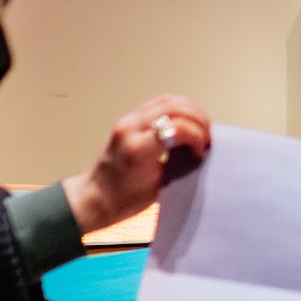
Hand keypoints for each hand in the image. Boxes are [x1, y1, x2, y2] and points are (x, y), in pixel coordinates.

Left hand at [65, 94, 212, 234]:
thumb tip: (199, 151)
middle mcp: (131, 129)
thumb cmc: (123, 200)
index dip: (197, 136)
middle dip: (198, 119)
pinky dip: (177, 108)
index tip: (201, 151)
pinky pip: (157, 104)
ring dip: (190, 110)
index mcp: (139, 149)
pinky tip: (186, 121)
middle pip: (174, 107)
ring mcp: (127, 121)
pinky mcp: (127, 119)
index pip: (177, 127)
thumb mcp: (159, 186)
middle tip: (207, 136)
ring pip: (167, 100)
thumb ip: (179, 163)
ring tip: (200, 127)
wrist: (93, 198)